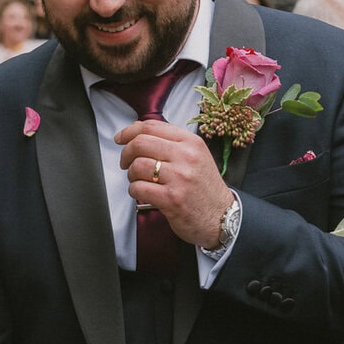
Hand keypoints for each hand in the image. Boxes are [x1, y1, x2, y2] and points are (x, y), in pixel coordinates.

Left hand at [114, 119, 233, 247]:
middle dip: (126, 153)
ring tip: (138, 180)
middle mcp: (186, 156)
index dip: (130, 131)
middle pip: (140, 143)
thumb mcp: (197, 156)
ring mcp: (179, 177)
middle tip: (125, 162)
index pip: (152, 126)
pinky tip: (142, 193)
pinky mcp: (172, 199)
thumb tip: (140, 136)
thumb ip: (173, 144)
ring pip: (137, 166)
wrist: (223, 217)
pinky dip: (134, 190)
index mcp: (191, 142)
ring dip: (131, 174)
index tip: (121, 138)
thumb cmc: (206, 188)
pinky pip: (138, 188)